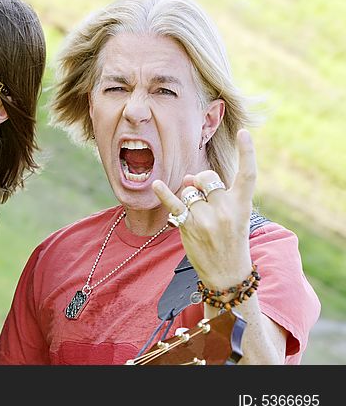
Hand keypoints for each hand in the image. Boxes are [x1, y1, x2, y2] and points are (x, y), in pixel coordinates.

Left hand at [152, 129, 256, 287]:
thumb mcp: (234, 216)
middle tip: (204, 198)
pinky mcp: (189, 226)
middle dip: (202, 180)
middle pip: (207, 177)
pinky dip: (164, 193)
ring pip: (190, 190)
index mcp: (243, 204)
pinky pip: (174, 204)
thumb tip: (190, 177)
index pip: (248, 174)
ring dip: (189, 197)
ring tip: (198, 216)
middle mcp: (226, 209)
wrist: (227, 273)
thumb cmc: (230, 240)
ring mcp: (207, 218)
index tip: (243, 132)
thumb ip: (214, 194)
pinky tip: (156, 184)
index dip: (247, 152)